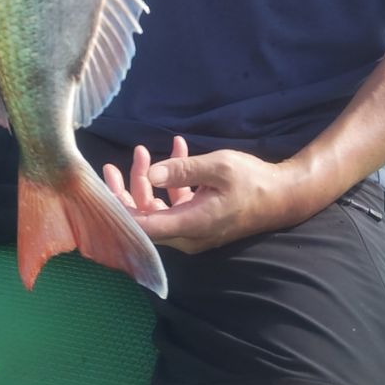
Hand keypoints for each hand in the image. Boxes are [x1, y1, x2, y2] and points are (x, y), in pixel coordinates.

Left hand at [104, 138, 302, 253]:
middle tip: (111, 167)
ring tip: (143, 150)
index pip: (143, 227)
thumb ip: (182, 170)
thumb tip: (152, 172)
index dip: (119, 212)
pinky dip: (173, 181)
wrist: (283, 196)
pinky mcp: (201, 219)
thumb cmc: (252, 181)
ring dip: (149, 180)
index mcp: (190, 225)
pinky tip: (178, 151)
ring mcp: (194, 229)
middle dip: (126, 192)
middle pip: (145, 219)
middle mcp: (188, 234)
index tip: (100, 193)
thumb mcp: (217, 167)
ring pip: (159, 209)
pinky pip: (177, 203)